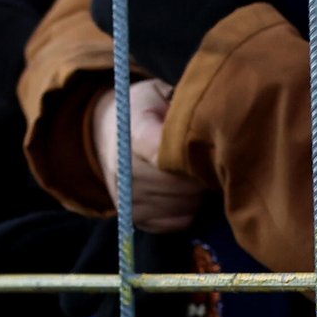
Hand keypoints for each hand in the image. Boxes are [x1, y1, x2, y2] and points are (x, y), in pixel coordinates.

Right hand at [90, 80, 204, 233]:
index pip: (169, 155)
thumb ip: (181, 109)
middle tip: (208, 161)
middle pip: (182, 184)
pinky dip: (188, 209)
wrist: (104, 131)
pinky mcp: (134, 217)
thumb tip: (213, 122)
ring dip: (198, 193)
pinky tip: (184, 192)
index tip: (208, 147)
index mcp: (134, 136)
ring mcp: (128, 198)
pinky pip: (179, 221)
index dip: (195, 156)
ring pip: (185, 204)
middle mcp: (126, 171)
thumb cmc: (141, 109)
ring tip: (195, 175)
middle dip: (203, 175)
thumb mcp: (158, 95)